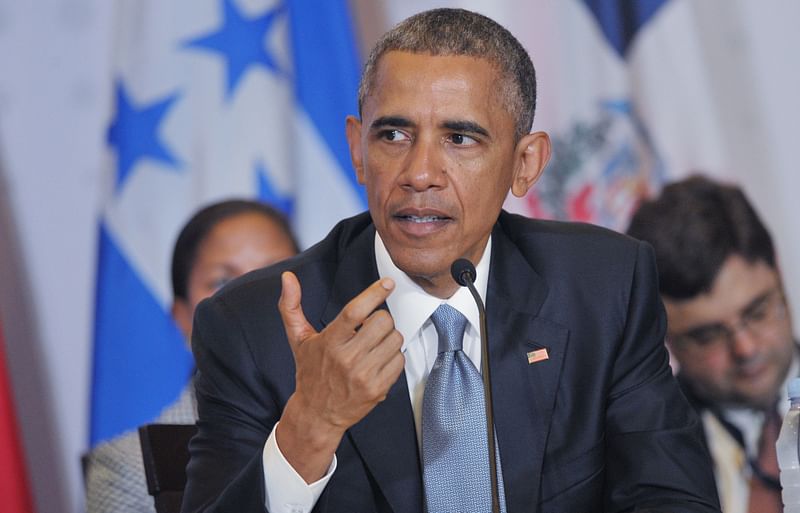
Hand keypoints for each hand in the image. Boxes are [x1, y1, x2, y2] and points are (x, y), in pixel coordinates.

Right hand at [275, 271, 404, 481]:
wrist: (317, 413)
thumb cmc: (310, 372)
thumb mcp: (299, 339)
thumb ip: (291, 306)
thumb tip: (287, 278)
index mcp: (329, 342)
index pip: (355, 311)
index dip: (374, 293)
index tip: (387, 283)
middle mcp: (347, 358)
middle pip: (383, 321)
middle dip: (381, 319)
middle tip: (372, 327)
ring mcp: (363, 375)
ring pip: (395, 339)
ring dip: (389, 338)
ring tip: (374, 345)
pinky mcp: (377, 389)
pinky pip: (400, 360)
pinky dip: (393, 357)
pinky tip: (378, 361)